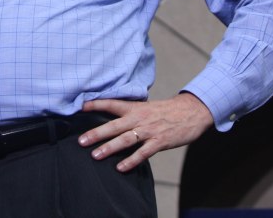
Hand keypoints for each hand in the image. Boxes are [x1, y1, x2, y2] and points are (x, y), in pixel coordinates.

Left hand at [78, 92, 213, 171]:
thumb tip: (113, 119)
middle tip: (81, 141)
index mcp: (135, 108)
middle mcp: (140, 118)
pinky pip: (143, 153)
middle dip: (96, 133)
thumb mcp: (146, 107)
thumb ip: (131, 113)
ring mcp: (149, 130)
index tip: (81, 107)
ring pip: (126, 139)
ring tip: (96, 155)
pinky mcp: (160, 142)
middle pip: (114, 125)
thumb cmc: (166, 111)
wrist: (191, 112)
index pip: (112, 104)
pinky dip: (131, 160)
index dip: (97, 104)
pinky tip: (120, 167)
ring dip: (110, 148)